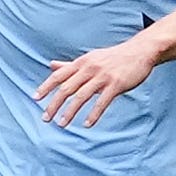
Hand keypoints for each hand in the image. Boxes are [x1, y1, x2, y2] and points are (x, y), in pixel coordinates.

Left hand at [37, 35, 159, 127]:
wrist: (140, 51)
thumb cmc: (112, 57)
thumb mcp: (89, 58)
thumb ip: (70, 65)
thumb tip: (51, 65)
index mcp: (81, 63)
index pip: (58, 75)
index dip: (46, 87)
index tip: (35, 99)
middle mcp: (89, 68)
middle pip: (66, 88)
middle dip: (54, 104)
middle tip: (45, 119)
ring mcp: (103, 76)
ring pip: (81, 96)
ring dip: (70, 112)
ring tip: (61, 124)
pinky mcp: (116, 84)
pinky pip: (102, 101)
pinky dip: (93, 114)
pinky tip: (87, 124)